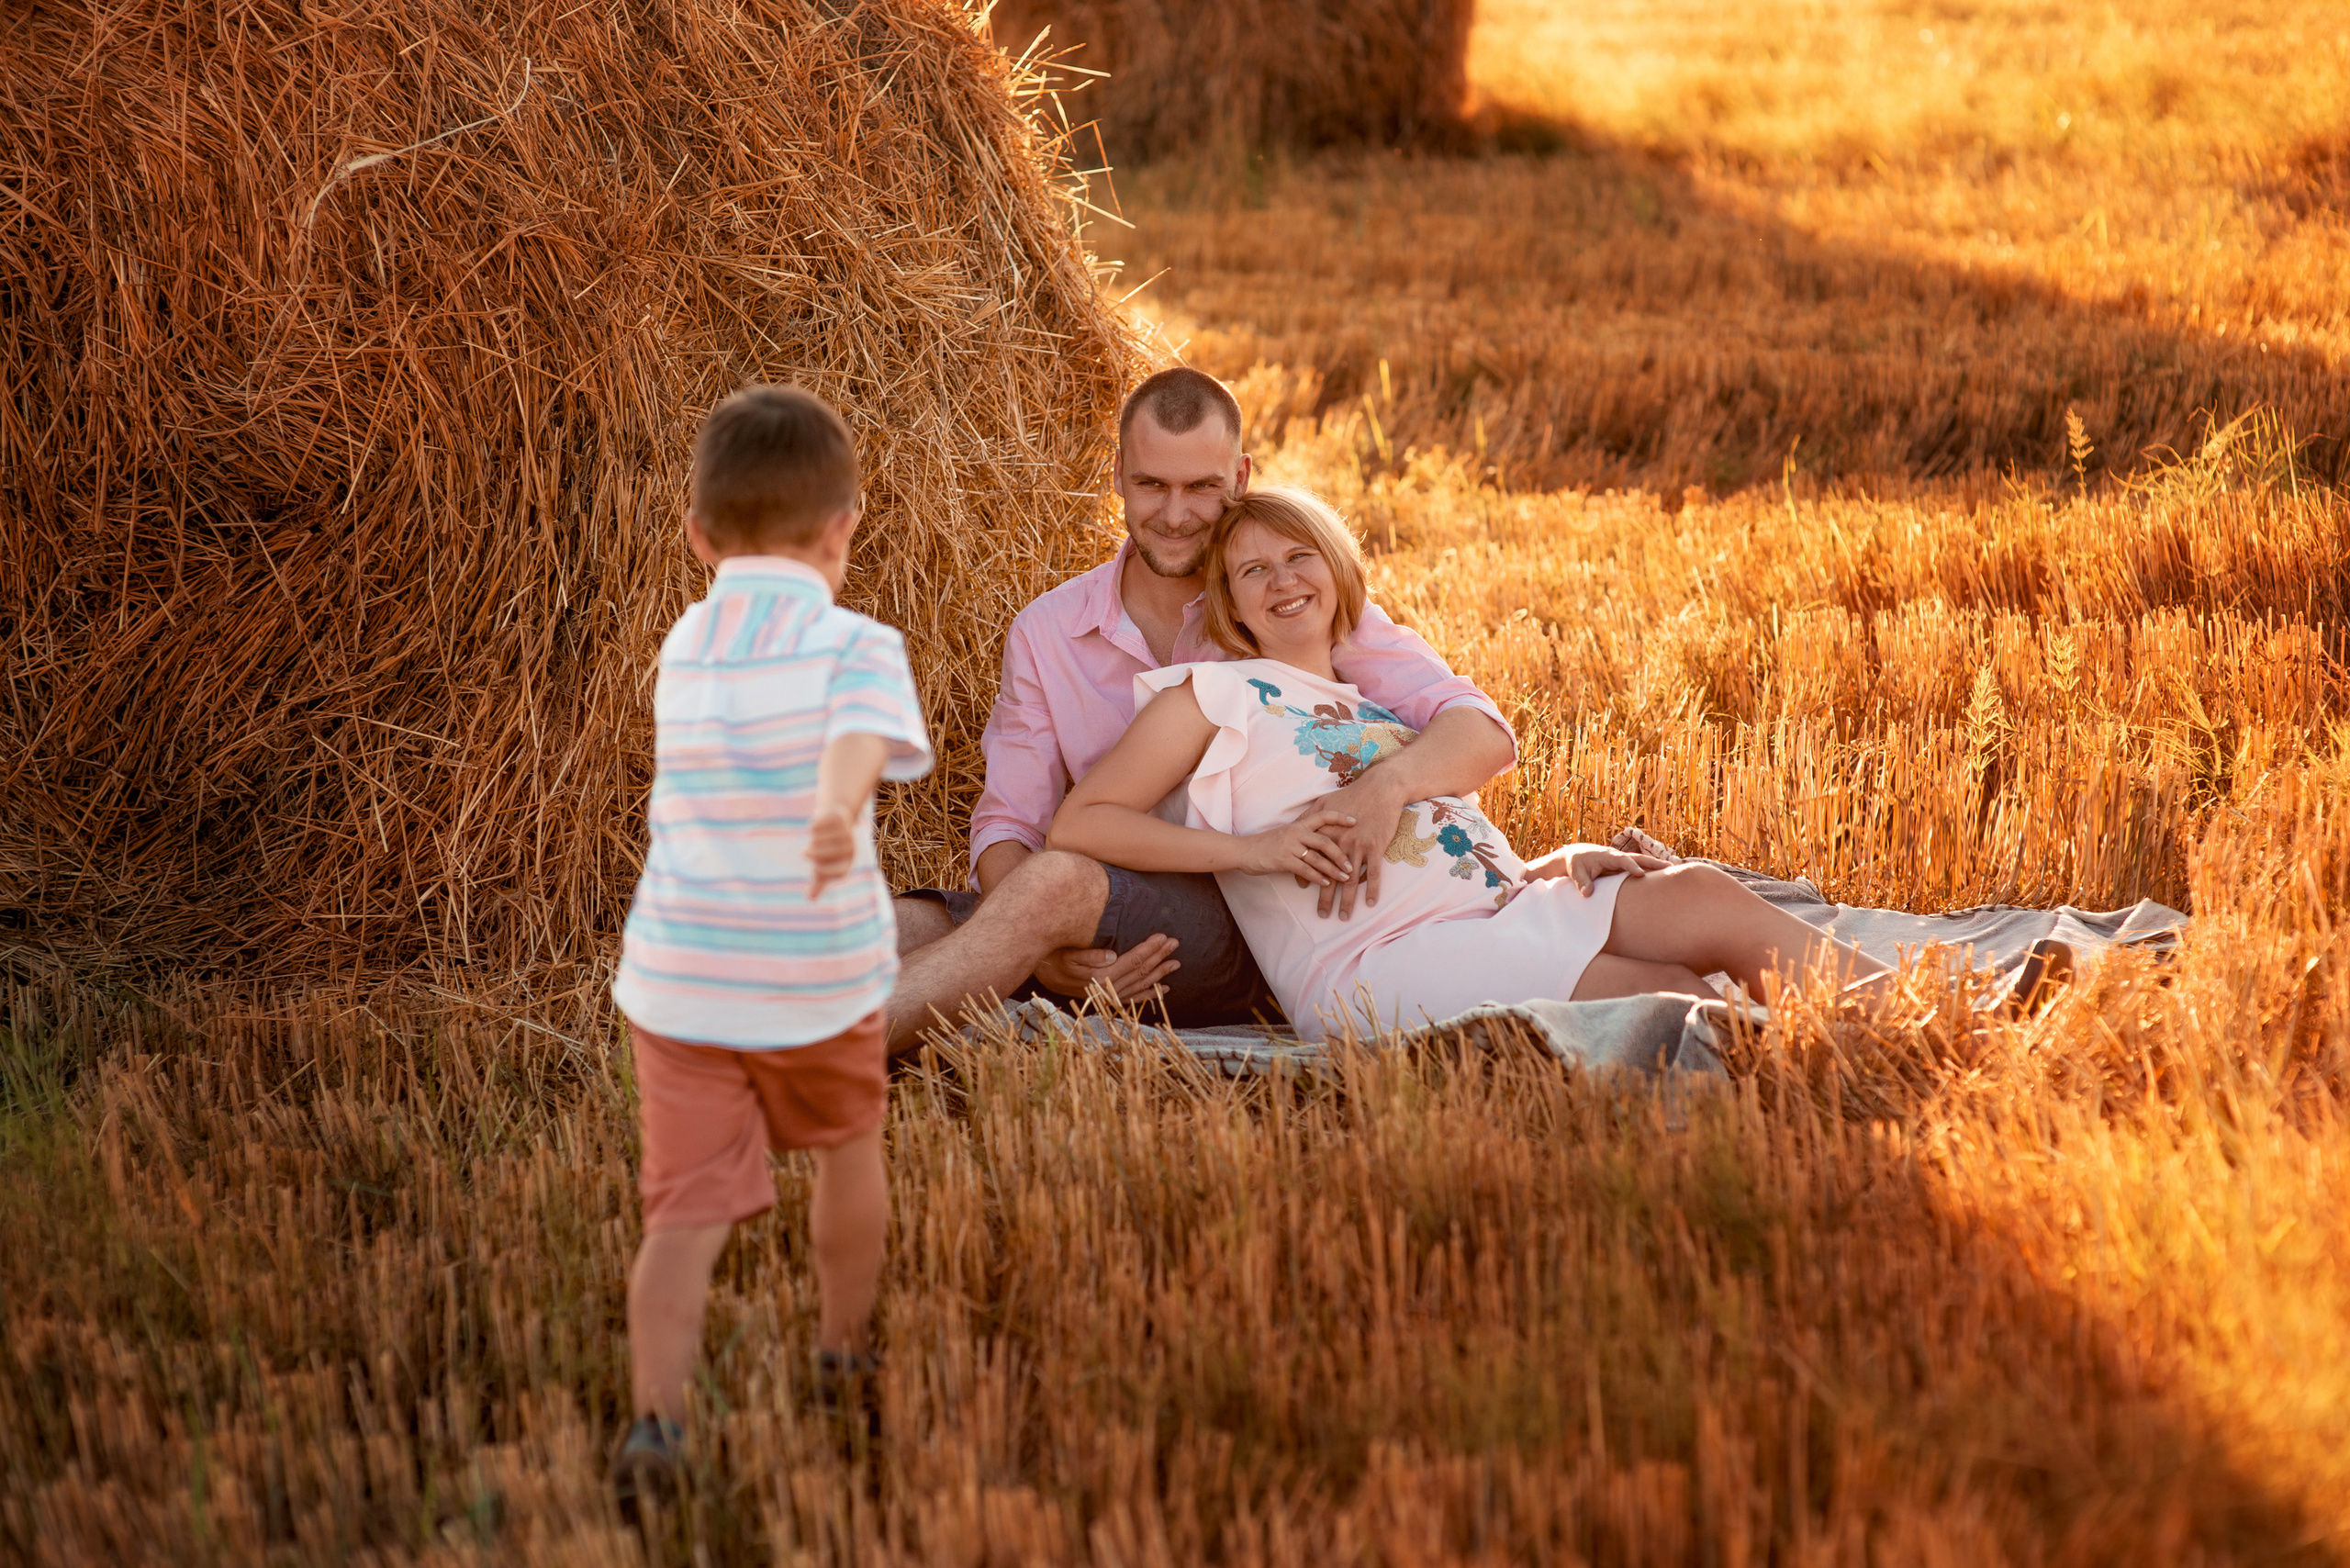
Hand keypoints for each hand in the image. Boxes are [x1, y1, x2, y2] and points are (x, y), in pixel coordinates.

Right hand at [807, 805, 855, 897]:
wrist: (835, 819)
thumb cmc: (828, 848)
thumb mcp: (823, 865)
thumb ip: (818, 882)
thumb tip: (810, 898)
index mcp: (847, 861)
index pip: (841, 871)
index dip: (826, 872)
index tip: (814, 869)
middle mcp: (850, 848)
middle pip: (831, 853)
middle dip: (814, 853)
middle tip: (803, 853)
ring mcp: (846, 832)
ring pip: (824, 838)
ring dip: (813, 839)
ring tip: (813, 839)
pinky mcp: (838, 818)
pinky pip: (820, 825)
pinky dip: (813, 827)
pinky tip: (815, 827)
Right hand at [1033, 933, 1180, 1004]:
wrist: (1041, 974)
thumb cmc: (1054, 958)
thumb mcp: (1068, 953)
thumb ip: (1090, 955)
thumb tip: (1113, 955)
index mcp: (1101, 976)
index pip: (1133, 961)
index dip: (1150, 948)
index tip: (1163, 937)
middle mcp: (1108, 989)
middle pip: (1141, 971)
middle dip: (1159, 957)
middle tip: (1175, 944)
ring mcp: (1109, 996)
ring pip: (1141, 984)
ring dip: (1159, 973)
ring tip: (1175, 963)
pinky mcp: (1107, 1000)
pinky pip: (1134, 998)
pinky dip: (1150, 994)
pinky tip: (1163, 989)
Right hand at [1233, 808, 1355, 885]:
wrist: (1244, 850)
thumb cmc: (1266, 844)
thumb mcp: (1286, 835)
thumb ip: (1304, 838)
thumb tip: (1324, 848)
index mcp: (1298, 824)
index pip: (1323, 816)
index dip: (1340, 818)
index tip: (1355, 821)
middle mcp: (1296, 832)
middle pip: (1325, 841)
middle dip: (1341, 855)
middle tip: (1352, 865)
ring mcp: (1289, 846)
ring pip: (1317, 858)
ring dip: (1333, 870)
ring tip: (1345, 878)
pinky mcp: (1283, 860)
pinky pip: (1306, 870)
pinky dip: (1318, 878)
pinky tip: (1326, 884)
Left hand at [1299, 775, 1409, 919]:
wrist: (1380, 788)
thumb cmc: (1352, 794)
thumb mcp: (1324, 802)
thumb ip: (1308, 817)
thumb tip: (1295, 828)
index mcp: (1325, 834)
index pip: (1313, 860)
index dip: (1307, 875)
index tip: (1302, 889)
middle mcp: (1339, 844)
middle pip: (1330, 876)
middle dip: (1325, 898)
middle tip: (1322, 915)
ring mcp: (1358, 847)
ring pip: (1350, 880)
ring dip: (1347, 901)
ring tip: (1343, 917)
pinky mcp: (1376, 848)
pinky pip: (1374, 874)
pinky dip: (1372, 890)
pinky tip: (1369, 903)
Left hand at [1521, 844, 1673, 895]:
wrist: (1576, 855)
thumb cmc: (1575, 863)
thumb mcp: (1575, 872)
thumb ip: (1581, 882)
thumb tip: (1587, 894)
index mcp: (1607, 856)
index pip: (1622, 861)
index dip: (1631, 867)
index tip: (1640, 874)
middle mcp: (1617, 856)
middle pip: (1638, 858)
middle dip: (1653, 862)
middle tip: (1669, 867)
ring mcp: (1622, 861)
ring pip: (1642, 862)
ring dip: (1656, 866)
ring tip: (1673, 871)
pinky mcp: (1623, 867)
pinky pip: (1640, 867)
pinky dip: (1651, 871)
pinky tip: (1662, 878)